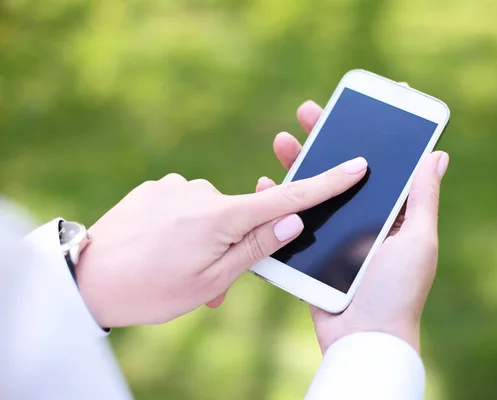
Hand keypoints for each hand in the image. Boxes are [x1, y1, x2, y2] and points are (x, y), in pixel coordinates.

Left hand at [76, 158, 367, 327]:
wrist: (85, 279)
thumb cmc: (152, 290)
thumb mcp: (212, 280)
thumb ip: (256, 247)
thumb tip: (293, 220)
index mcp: (222, 216)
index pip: (287, 197)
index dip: (325, 182)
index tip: (355, 164)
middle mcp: (201, 192)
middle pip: (242, 214)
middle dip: (235, 244)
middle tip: (210, 280)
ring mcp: (176, 186)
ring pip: (212, 213)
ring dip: (207, 240)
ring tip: (180, 271)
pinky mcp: (156, 188)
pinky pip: (186, 206)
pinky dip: (185, 228)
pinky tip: (163, 250)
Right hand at [257, 97, 448, 353]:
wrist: (363, 337)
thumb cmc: (398, 290)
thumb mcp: (418, 240)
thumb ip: (423, 198)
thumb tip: (437, 155)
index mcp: (390, 211)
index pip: (381, 163)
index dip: (372, 132)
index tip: (361, 103)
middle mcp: (360, 216)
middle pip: (340, 168)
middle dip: (325, 137)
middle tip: (309, 110)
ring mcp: (332, 231)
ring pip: (311, 188)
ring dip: (296, 162)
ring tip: (281, 139)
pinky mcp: (308, 248)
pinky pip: (290, 217)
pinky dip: (277, 199)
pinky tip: (265, 183)